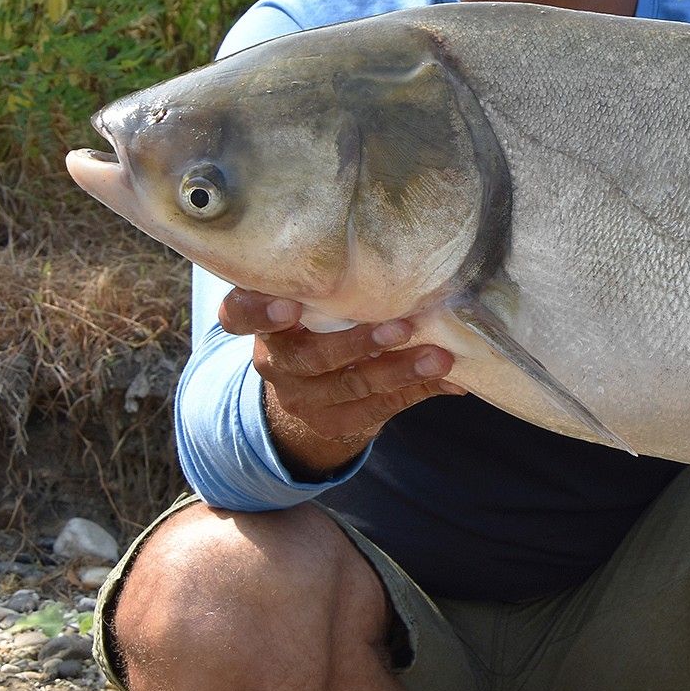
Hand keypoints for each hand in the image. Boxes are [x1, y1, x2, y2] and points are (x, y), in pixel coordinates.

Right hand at [219, 288, 464, 477]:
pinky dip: (417, 392)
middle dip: (360, 344)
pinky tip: (449, 381)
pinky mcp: (331, 422)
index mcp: (265, 323)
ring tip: (439, 359)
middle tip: (403, 327)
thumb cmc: (320, 322)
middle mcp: (275, 361)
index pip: (240, 316)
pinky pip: (376, 409)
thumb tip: (408, 268)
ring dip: (401, 371)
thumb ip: (336, 288)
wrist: (311, 387)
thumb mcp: (313, 303)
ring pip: (350, 386)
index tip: (288, 306)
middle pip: (311, 358)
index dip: (260, 313)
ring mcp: (301, 397)